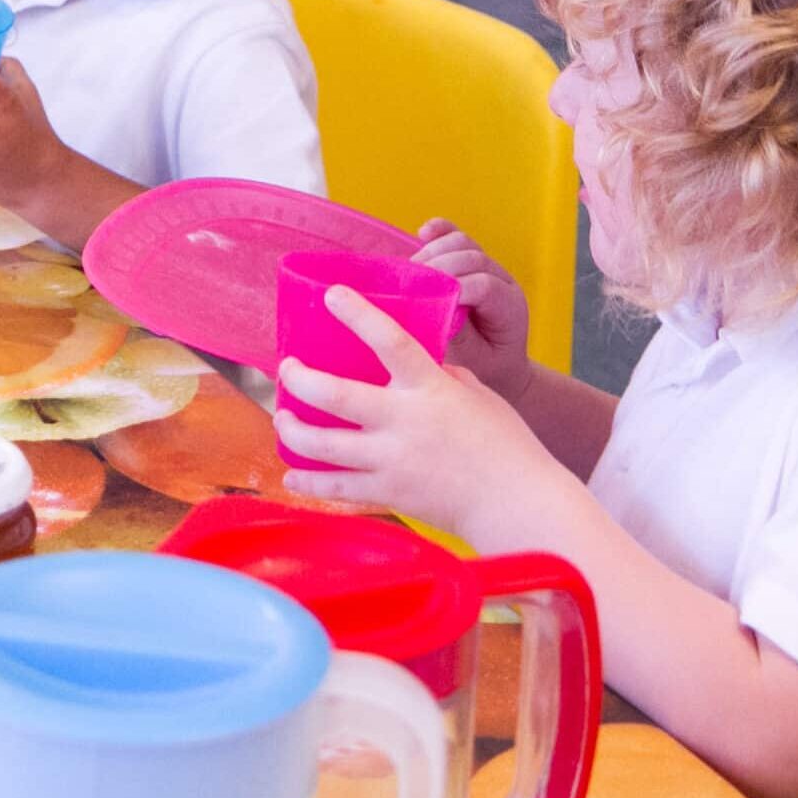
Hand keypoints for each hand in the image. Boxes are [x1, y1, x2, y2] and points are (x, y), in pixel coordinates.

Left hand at [275, 284, 574, 536]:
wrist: (516, 503)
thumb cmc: (505, 445)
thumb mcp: (477, 395)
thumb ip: (444, 377)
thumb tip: (424, 366)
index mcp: (430, 388)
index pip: (390, 340)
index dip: (358, 314)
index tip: (332, 294)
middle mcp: (404, 421)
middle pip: (335, 394)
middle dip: (300, 379)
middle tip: (287, 369)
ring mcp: (392, 460)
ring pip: (323, 444)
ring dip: (293, 430)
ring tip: (282, 419)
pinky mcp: (389, 494)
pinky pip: (337, 488)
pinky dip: (309, 482)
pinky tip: (291, 474)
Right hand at [408, 219, 533, 402]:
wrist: (501, 365)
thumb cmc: (487, 367)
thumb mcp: (475, 361)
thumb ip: (458, 334)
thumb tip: (434, 307)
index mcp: (509, 308)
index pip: (483, 285)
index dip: (454, 287)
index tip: (427, 300)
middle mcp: (503, 281)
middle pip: (472, 257)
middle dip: (438, 268)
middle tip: (410, 285)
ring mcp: (489, 268)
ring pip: (463, 243)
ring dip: (434, 252)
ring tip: (411, 271)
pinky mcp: (472, 262)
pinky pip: (456, 237)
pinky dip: (440, 232)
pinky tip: (423, 233)